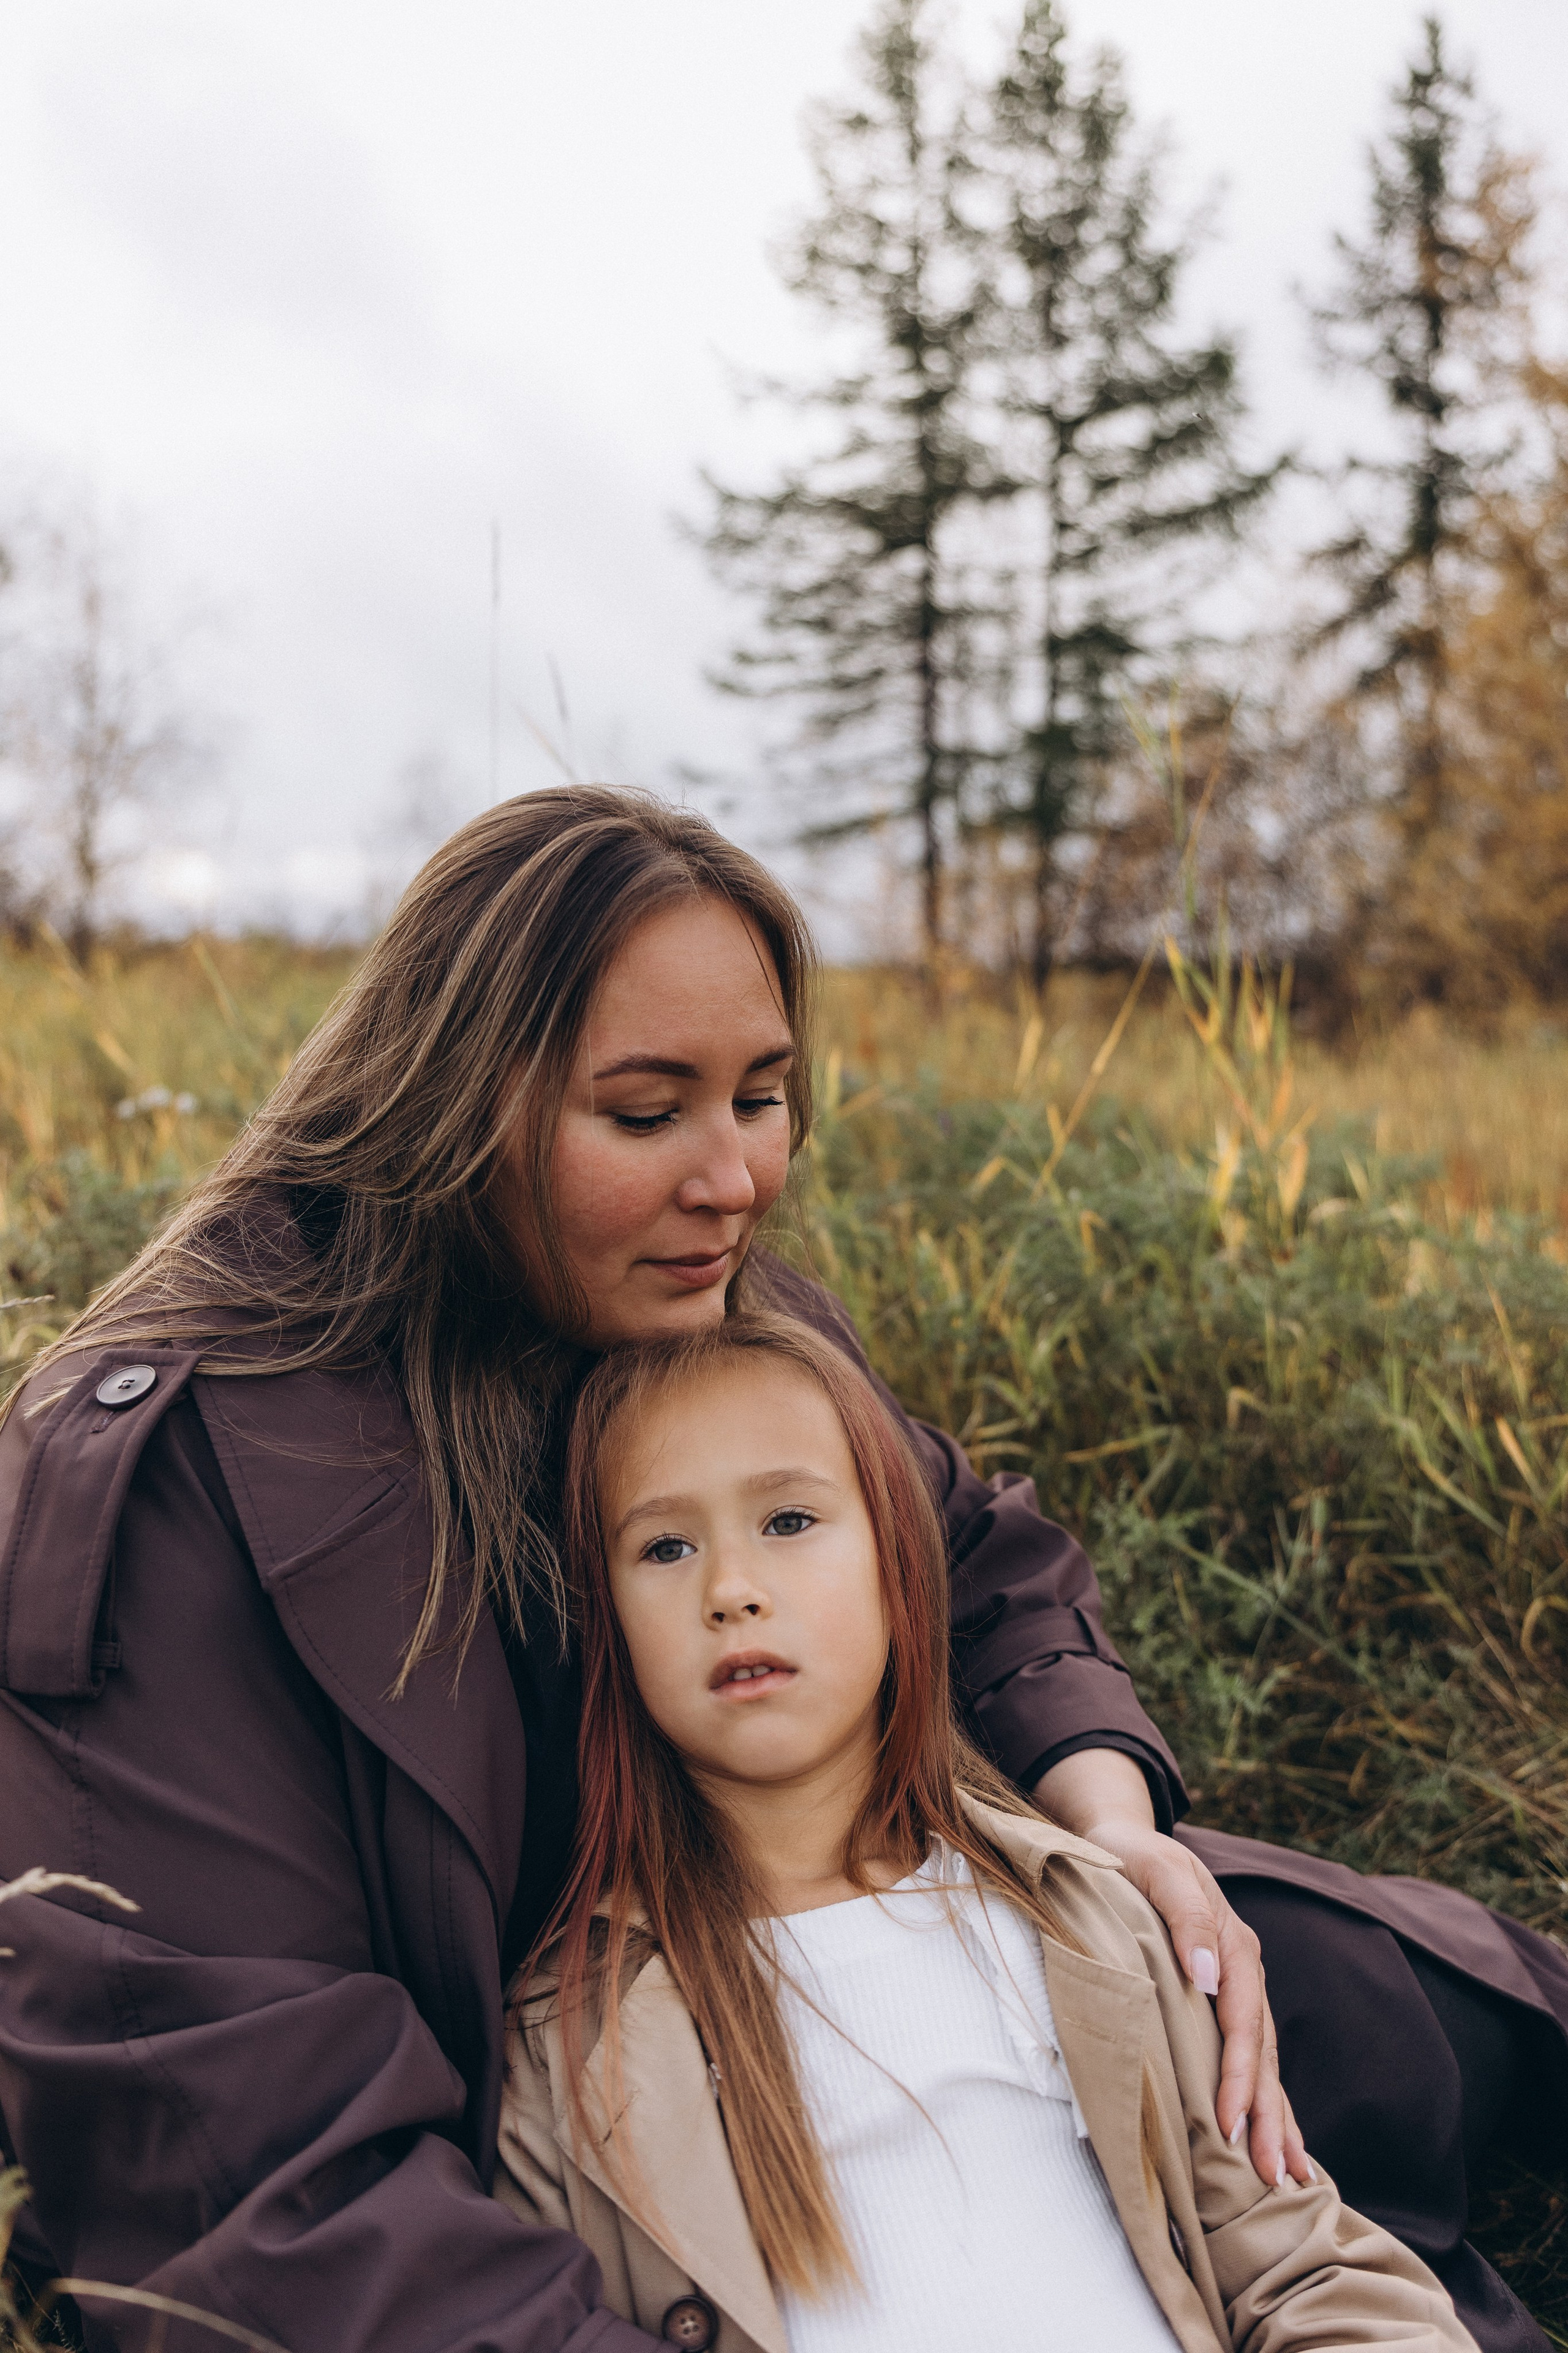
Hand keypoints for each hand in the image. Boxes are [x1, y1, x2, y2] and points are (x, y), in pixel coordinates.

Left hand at [1034, 1751, 1311, 2190]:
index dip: (1239, 2074)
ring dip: (1274, 2115)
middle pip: (1262, 2050)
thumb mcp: (1158, 1869)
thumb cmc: (1133, 1856)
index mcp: (1232, 1943)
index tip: (1230, 2122)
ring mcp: (1236, 1985)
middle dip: (1269, 2114)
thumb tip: (1207, 1976)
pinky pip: (1248, 2051)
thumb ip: (1184, 1916)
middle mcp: (1242, 1969)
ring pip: (1263, 2059)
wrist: (1123, 1838)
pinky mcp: (1220, 1998)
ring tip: (1289, 2173)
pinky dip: (1262, 2094)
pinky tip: (1273, 2134)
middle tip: (1273, 2173)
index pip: (1243, 2021)